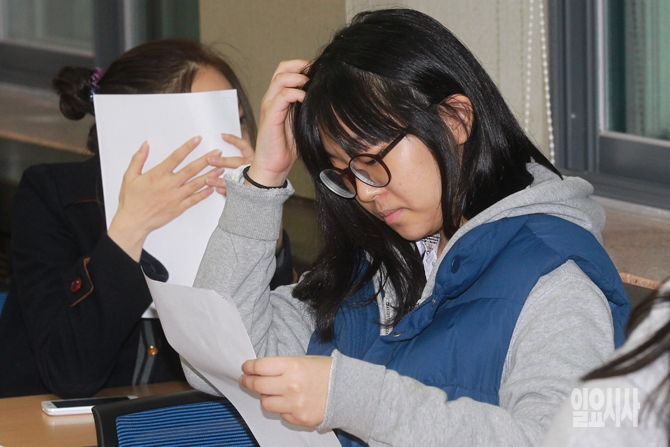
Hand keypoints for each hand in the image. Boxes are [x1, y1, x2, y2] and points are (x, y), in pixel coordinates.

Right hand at [108, 136, 222, 260]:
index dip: (188, 147)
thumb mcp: (130, 176)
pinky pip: (195, 200)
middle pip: (191, 169)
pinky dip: (204, 194)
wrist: (133, 222)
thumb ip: (138, 159)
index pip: (176, 157)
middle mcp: (169, 185)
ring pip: (196, 184)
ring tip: (221, 168)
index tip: (198, 139)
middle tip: (217, 153)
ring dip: (210, 175)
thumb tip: (146, 144)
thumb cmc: (131, 200)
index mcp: (158, 175)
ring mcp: (176, 197)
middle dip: (206, 160)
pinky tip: (213, 188)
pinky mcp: (179, 208)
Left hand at [205, 133, 254, 194]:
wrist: (262, 189)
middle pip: (237, 162)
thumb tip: (223, 139)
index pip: (244, 146)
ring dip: (220, 180)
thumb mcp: (247, 160)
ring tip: (208, 180)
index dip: (234, 140)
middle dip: (223, 161)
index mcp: (252, 158)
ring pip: (234, 179)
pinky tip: (217, 190)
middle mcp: (252, 168)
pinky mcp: (246, 191)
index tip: (222, 136)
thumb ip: (238, 151)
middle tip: (210, 160)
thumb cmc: (252, 173)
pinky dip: (226, 191)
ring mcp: (250, 180)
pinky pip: (236, 192)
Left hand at [240, 356, 331, 426]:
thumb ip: (282, 366)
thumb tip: (261, 370)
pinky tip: (288, 401)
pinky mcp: (299, 418)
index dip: (249, 367)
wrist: (349, 390)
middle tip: (246, 379)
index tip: (246, 367)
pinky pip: (281, 414)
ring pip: (266, 403)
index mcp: (292, 366)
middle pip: (258, 385)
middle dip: (248, 381)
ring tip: (269, 392)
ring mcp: (294, 404)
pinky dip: (281, 408)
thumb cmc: (327, 371)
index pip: (260, 367)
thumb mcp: (304, 360)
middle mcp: (290, 386)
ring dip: (264, 396)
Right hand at [246, 60, 309, 187]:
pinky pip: (280, 97)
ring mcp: (269, 107)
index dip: (300, 65)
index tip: (317, 70)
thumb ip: (307, 108)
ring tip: (310, 83)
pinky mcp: (270, 117)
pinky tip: (304, 98)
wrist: (273, 166)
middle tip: (315, 71)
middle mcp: (271, 99)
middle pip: (281, 69)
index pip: (285, 71)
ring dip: (297, 77)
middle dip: (299, 66)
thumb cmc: (288, 147)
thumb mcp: (301, 122)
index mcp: (278, 98)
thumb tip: (324, 96)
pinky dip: (294, 93)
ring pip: (280, 79)